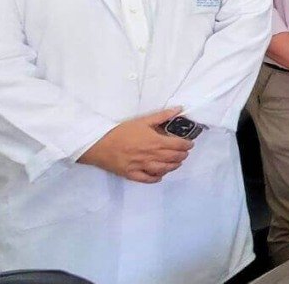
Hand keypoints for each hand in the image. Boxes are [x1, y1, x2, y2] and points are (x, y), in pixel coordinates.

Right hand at [77, 107, 193, 182]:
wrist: (98, 144)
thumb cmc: (120, 131)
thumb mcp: (142, 120)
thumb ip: (162, 116)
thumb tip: (179, 109)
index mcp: (155, 142)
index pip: (177, 145)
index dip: (186, 145)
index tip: (190, 144)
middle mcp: (151, 156)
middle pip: (173, 158)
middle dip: (182, 155)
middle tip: (185, 153)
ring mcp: (141, 167)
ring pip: (163, 170)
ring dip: (173, 167)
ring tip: (176, 163)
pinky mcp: (131, 174)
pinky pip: (147, 179)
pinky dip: (156, 178)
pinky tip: (160, 175)